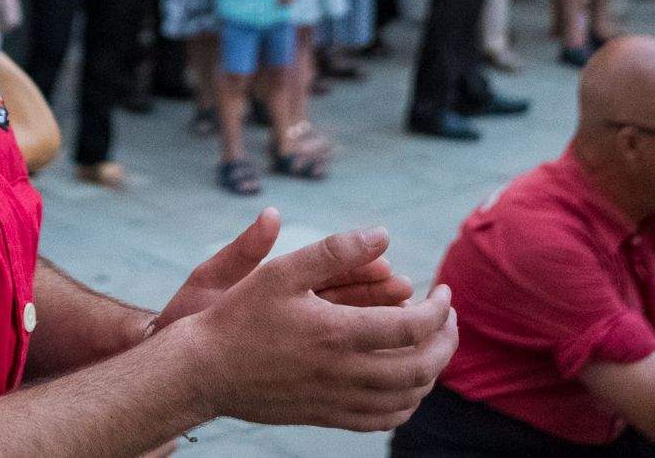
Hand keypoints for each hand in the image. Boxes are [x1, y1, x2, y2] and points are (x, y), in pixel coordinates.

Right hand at [173, 223, 456, 431]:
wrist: (205, 370)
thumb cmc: (240, 314)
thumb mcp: (283, 270)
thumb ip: (335, 250)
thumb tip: (383, 233)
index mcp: (337, 333)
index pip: (413, 328)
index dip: (440, 310)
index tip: (443, 292)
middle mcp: (342, 373)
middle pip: (420, 368)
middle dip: (446, 342)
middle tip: (450, 318)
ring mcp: (335, 400)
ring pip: (405, 398)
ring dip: (431, 373)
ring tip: (435, 346)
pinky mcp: (325, 417)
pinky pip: (381, 420)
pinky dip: (406, 404)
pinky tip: (405, 384)